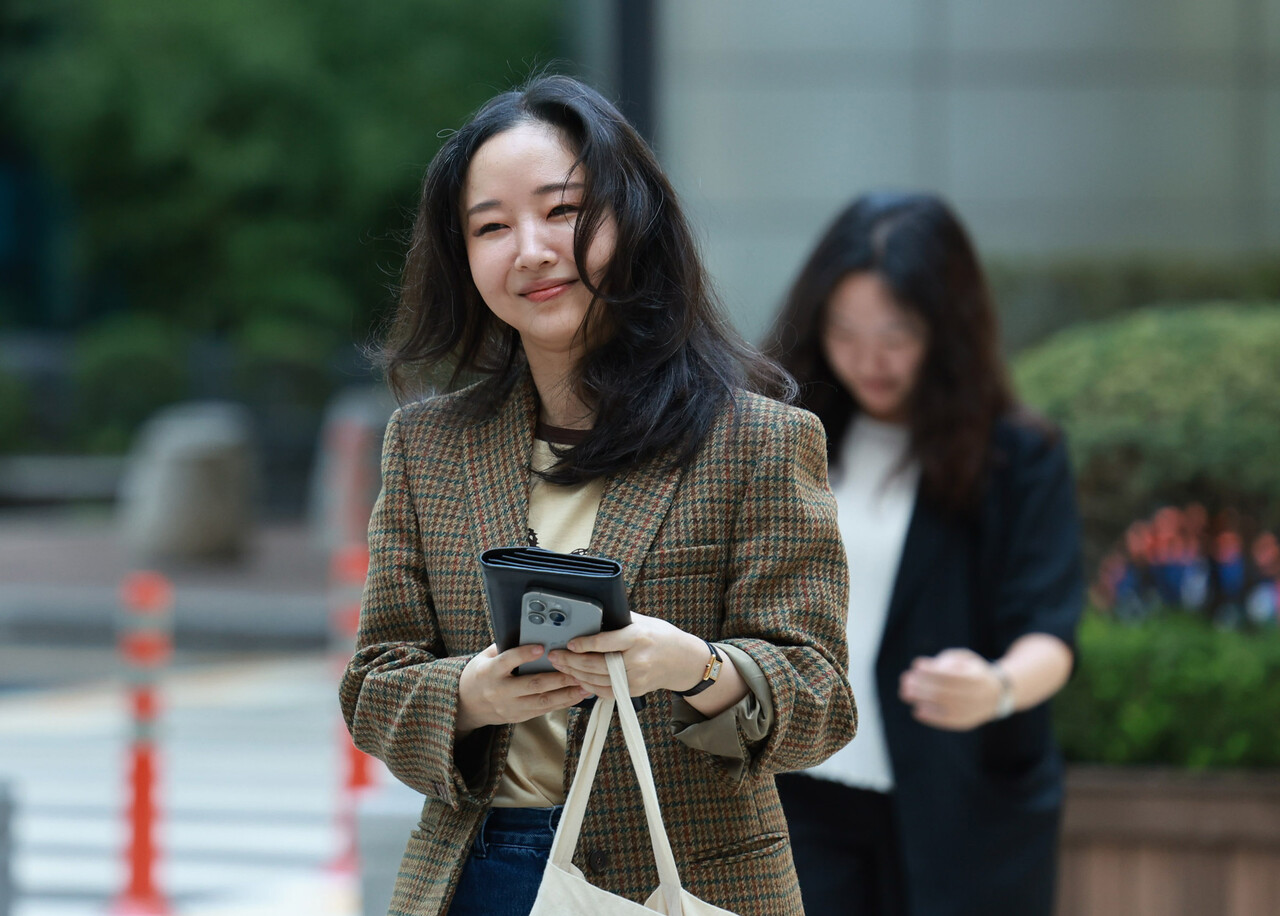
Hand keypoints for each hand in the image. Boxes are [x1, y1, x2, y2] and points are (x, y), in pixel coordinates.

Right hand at [456, 643, 590, 734]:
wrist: (466, 705)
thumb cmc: (480, 674)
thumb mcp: (485, 657)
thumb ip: (504, 646)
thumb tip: (528, 631)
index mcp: (489, 672)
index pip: (507, 661)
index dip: (523, 654)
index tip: (541, 647)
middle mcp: (500, 691)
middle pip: (532, 685)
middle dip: (558, 678)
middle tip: (578, 670)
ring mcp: (510, 707)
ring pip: (542, 701)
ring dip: (566, 693)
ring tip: (584, 685)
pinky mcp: (518, 717)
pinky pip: (543, 710)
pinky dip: (562, 703)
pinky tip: (576, 696)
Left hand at [546, 611, 706, 698]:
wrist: (683, 661)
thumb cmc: (661, 636)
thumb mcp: (643, 621)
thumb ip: (619, 620)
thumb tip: (592, 615)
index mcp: (637, 637)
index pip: (605, 643)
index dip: (583, 644)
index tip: (569, 643)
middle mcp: (636, 660)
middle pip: (596, 664)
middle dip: (571, 661)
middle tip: (555, 656)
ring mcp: (635, 678)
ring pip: (597, 680)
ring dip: (575, 674)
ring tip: (560, 667)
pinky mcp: (633, 691)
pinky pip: (605, 691)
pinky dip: (588, 686)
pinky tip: (577, 679)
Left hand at [898, 647, 1002, 731]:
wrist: (996, 695)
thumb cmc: (973, 672)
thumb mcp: (966, 659)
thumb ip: (948, 659)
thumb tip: (923, 666)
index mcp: (975, 677)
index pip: (949, 674)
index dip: (931, 669)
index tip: (916, 664)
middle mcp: (974, 695)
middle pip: (942, 691)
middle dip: (920, 685)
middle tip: (905, 679)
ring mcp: (970, 710)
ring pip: (942, 705)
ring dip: (920, 699)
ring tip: (905, 692)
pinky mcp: (965, 722)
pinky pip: (945, 721)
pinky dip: (930, 717)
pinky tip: (917, 710)